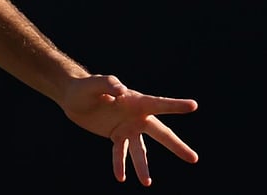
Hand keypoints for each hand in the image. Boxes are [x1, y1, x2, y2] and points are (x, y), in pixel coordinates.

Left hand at [60, 75, 198, 186]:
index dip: (175, 105)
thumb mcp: (94, 84)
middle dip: (176, 146)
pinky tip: (120, 177)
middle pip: (160, 133)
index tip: (194, 105)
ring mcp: (127, 127)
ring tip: (147, 183)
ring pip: (140, 150)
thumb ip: (108, 84)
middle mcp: (136, 115)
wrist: (73, 97)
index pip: (159, 104)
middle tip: (194, 159)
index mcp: (135, 100)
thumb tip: (121, 91)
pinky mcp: (116, 136)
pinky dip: (119, 165)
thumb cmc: (85, 86)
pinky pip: (119, 153)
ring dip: (143, 166)